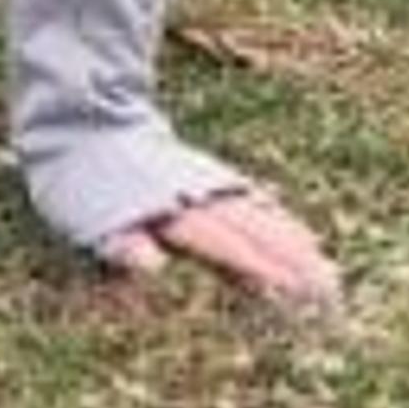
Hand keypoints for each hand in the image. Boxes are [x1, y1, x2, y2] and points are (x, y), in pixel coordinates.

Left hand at [99, 189, 343, 309]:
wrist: (82, 114)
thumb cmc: (76, 178)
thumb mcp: (86, 215)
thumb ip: (121, 242)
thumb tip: (152, 268)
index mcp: (172, 210)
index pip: (227, 244)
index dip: (261, 269)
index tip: (297, 292)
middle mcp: (197, 195)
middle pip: (255, 229)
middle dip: (293, 260)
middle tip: (331, 289)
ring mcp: (202, 182)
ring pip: (257, 213)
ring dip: (291, 239)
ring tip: (323, 265)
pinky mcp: (199, 174)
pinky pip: (246, 196)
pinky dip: (271, 211)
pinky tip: (286, 219)